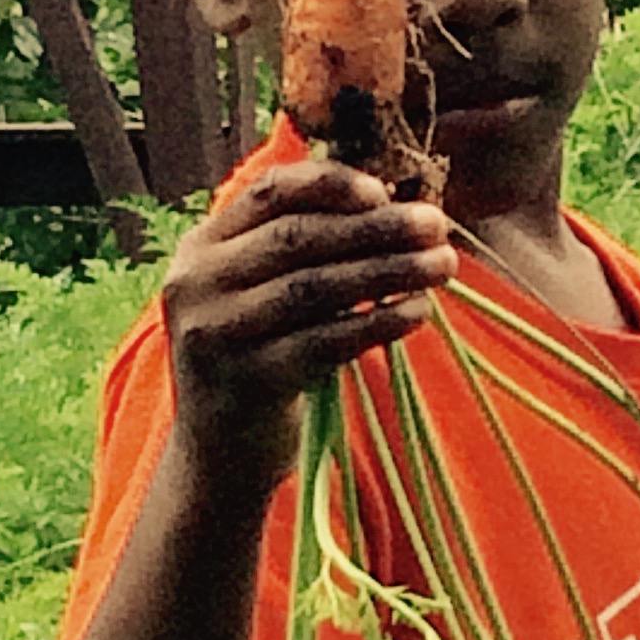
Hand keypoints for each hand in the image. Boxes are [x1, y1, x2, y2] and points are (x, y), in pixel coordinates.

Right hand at [165, 160, 456, 482]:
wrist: (218, 455)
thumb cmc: (257, 359)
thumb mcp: (255, 294)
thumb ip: (297, 249)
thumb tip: (388, 203)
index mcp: (201, 248)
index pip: (267, 193)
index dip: (329, 185)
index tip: (385, 190)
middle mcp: (198, 283)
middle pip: (298, 237)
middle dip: (375, 227)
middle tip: (437, 224)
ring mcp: (217, 333)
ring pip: (315, 287)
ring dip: (388, 271)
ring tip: (441, 265)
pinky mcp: (249, 380)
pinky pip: (325, 341)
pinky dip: (377, 323)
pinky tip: (416, 312)